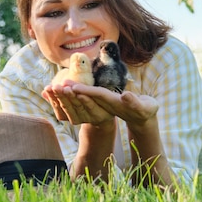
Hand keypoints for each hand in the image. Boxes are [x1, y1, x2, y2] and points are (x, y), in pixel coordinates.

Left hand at [42, 82, 157, 126]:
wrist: (142, 117)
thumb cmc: (146, 110)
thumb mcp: (144, 107)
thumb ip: (135, 102)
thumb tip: (126, 95)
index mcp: (115, 104)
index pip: (98, 96)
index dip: (86, 92)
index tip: (73, 87)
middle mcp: (105, 106)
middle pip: (86, 98)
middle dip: (72, 93)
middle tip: (57, 85)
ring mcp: (101, 106)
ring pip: (83, 100)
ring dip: (69, 94)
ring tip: (55, 86)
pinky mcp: (100, 105)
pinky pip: (83, 100)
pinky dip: (73, 95)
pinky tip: (63, 89)